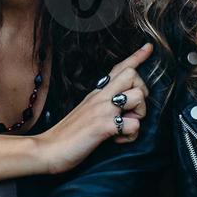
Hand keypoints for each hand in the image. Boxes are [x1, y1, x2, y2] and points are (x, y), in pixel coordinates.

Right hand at [35, 43, 153, 175]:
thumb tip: (120, 107)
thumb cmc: (67, 135)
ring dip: (138, 116)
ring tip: (123, 128)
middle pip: (133, 75)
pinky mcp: (104, 126)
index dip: (136, 57)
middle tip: (132, 111)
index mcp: (96, 94)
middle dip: (142, 92)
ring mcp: (102, 110)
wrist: (48, 149)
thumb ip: (101, 105)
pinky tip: (117, 140)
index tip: (148, 47)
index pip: (118, 69)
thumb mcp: (85, 112)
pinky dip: (130, 137)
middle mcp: (100, 97)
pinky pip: (134, 126)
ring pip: (139, 97)